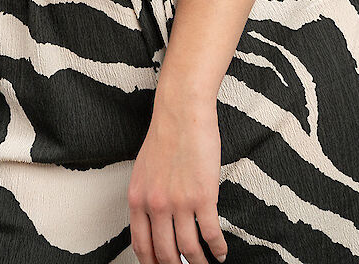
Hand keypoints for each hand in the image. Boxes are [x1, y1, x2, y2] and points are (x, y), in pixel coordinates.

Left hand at [127, 101, 227, 263]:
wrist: (181, 110)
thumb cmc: (166, 134)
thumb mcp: (143, 170)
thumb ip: (146, 198)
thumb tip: (154, 225)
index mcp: (137, 199)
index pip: (142, 246)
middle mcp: (155, 205)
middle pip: (165, 254)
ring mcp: (179, 202)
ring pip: (189, 250)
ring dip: (199, 263)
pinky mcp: (203, 196)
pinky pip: (211, 234)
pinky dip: (217, 248)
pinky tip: (220, 252)